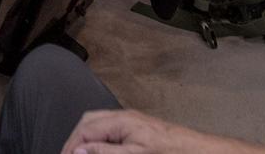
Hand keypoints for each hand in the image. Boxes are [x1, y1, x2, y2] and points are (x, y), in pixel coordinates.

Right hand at [63, 109, 248, 153]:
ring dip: (84, 136)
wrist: (192, 148)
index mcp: (120, 121)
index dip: (71, 145)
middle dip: (74, 138)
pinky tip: (95, 147)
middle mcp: (122, 115)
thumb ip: (105, 151)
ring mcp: (128, 119)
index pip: (86, 129)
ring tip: (78, 153)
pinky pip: (107, 125)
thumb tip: (79, 150)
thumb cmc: (166, 151)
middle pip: (88, 121)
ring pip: (96, 121)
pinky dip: (95, 135)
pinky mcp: (134, 125)